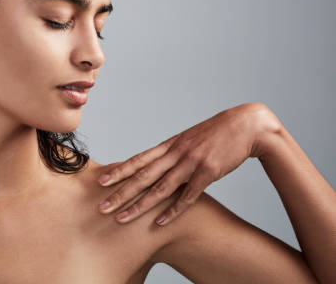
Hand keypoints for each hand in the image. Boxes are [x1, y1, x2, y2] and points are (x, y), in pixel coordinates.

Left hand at [96, 102, 271, 224]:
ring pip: (159, 188)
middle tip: (101, 206)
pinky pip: (188, 195)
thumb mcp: (189, 139)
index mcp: (169, 145)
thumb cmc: (216, 134)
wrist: (246, 125)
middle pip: (142, 176)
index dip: (118, 171)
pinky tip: (159, 222)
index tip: (100, 181)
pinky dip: (173, 210)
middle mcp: (176, 153)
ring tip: (121, 218)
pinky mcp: (208, 172)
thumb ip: (172, 152)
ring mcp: (191, 162)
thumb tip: (156, 163)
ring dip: (138, 205)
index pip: (138, 159)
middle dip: (119, 192)